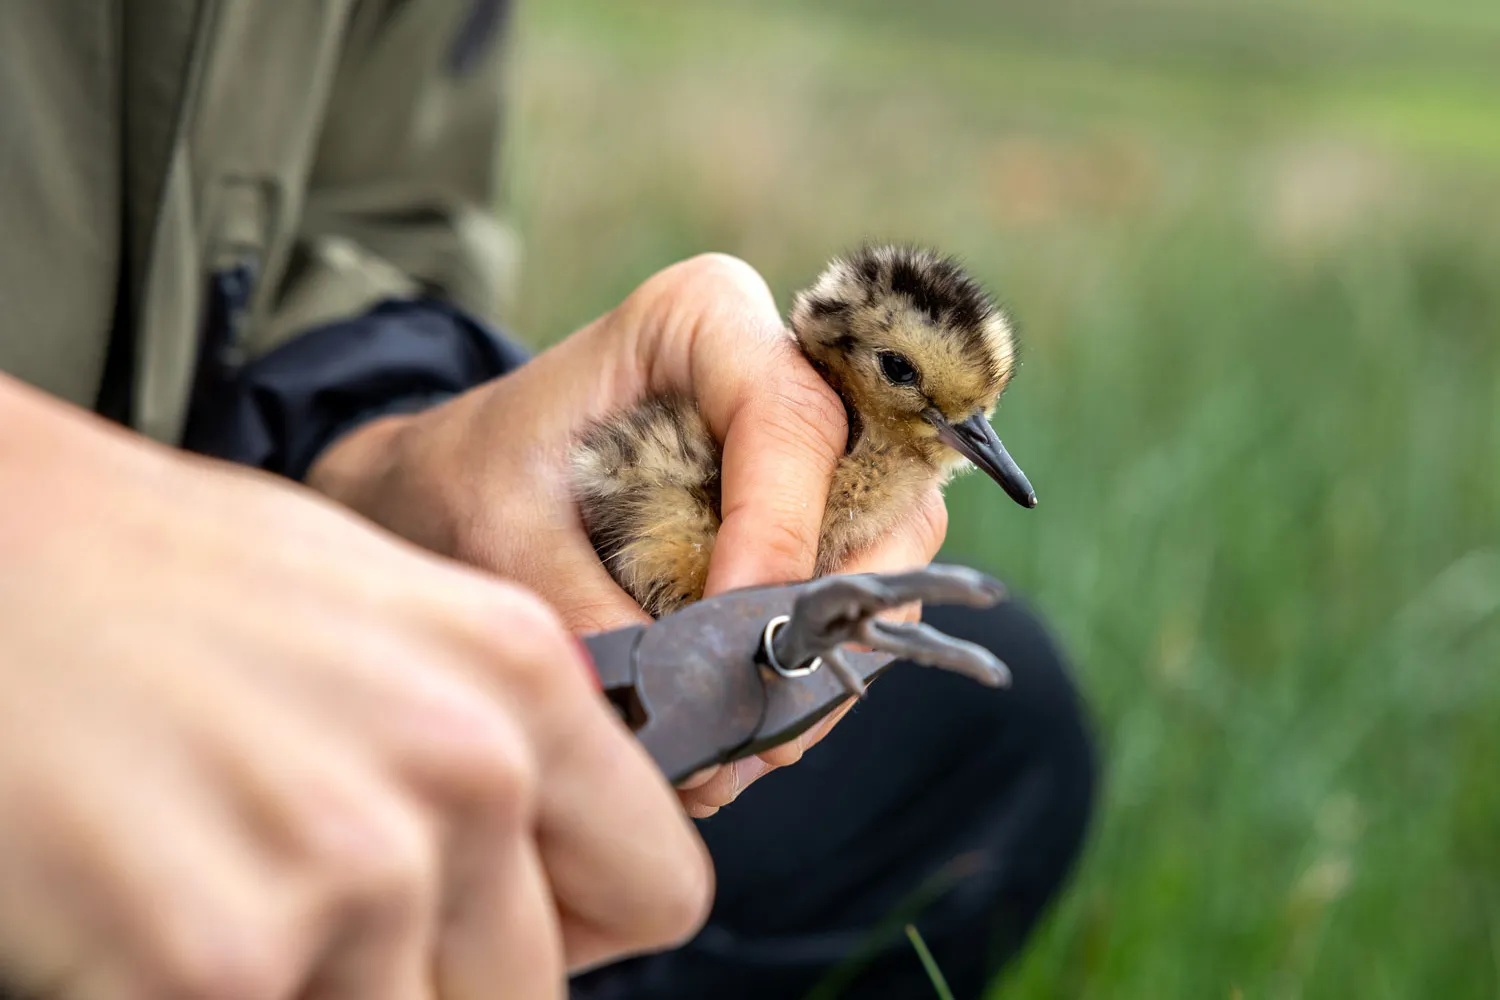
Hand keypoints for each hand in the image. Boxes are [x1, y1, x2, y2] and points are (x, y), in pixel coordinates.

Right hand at [0, 376, 708, 998]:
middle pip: (530, 993)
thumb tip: (541, 857)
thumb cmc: (164, 580)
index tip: (513, 923)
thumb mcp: (385, 619)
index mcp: (518, 675)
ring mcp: (349, 871)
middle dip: (434, 976)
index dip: (583, 929)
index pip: (658, 887)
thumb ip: (493, 738)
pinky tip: (153, 920)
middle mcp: (462, 767)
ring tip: (230, 888)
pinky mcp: (220, 962)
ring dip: (325, 991)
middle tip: (329, 913)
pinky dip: (217, 996)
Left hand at [309, 254, 949, 815]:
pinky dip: (810, 675)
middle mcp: (782, 371)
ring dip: (826, 662)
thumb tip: (700, 732)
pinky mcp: (816, 521)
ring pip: (886, 557)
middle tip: (753, 717)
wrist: (450, 496)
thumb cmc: (469, 484)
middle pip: (878, 490)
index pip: (790, 419)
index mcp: (704, 319)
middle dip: (824, 616)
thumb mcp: (503, 539)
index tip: (732, 642)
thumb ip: (596, 618)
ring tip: (738, 745)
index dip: (778, 535)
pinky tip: (742, 729)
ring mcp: (814, 451)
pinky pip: (857, 602)